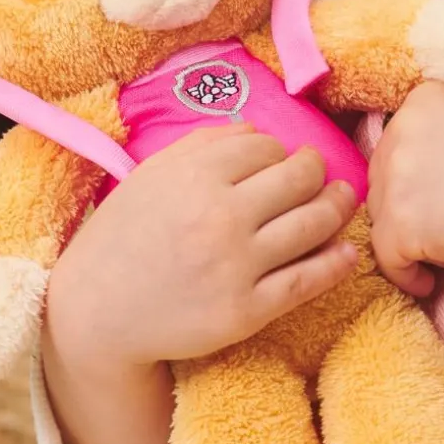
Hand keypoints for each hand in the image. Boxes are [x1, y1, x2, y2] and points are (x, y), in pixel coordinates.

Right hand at [44, 124, 358, 368]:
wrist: (95, 313)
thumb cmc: (123, 238)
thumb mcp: (151, 177)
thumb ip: (203, 145)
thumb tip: (258, 130)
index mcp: (194, 176)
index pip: (268, 147)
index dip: (280, 152)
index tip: (279, 161)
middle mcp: (219, 216)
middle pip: (300, 178)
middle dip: (318, 171)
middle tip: (322, 174)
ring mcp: (236, 265)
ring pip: (313, 224)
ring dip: (338, 207)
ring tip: (345, 200)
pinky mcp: (247, 311)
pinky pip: (308, 280)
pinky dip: (337, 262)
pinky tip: (348, 253)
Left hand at [367, 81, 443, 350]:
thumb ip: (435, 140)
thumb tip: (399, 180)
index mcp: (422, 100)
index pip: (392, 148)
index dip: (412, 183)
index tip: (438, 204)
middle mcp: (401, 129)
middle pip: (380, 183)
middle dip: (404, 211)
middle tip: (441, 232)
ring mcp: (398, 177)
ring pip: (379, 220)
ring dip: (405, 241)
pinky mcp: (401, 223)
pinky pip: (386, 258)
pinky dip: (404, 275)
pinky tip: (428, 281)